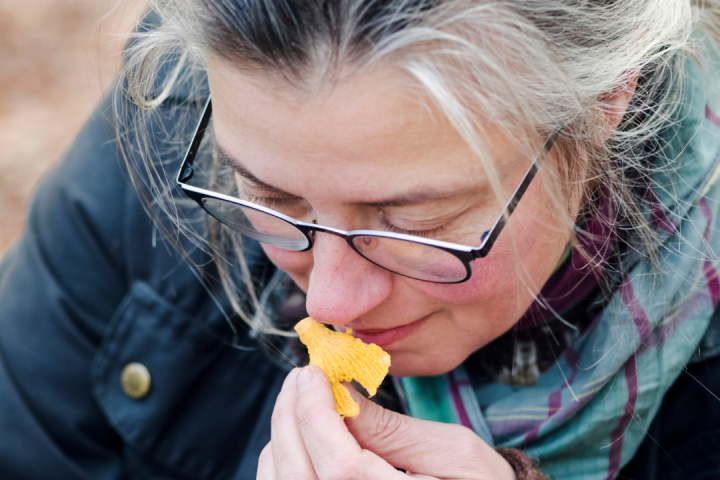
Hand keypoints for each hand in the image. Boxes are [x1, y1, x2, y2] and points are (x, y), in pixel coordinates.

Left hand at [257, 366, 515, 479]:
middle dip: (290, 417)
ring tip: (299, 399)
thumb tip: (339, 391)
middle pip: (299, 475)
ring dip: (281, 438)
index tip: (312, 372)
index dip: (316, 414)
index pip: (340, 465)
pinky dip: (281, 463)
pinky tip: (300, 435)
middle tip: (300, 377)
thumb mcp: (451, 452)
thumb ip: (389, 429)